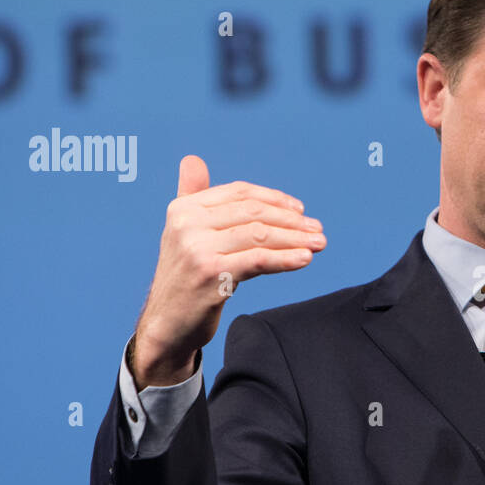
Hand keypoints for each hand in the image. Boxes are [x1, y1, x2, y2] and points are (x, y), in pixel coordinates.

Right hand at [132, 155, 325, 386]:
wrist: (166, 324)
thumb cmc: (183, 278)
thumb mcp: (182, 233)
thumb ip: (191, 196)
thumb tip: (193, 160)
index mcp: (183, 208)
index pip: (239, 192)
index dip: (274, 199)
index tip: (300, 211)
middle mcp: (187, 224)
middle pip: (253, 212)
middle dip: (291, 220)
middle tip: (317, 229)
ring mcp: (197, 249)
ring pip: (259, 235)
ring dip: (296, 239)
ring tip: (319, 244)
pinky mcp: (211, 275)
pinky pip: (258, 260)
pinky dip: (286, 258)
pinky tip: (304, 259)